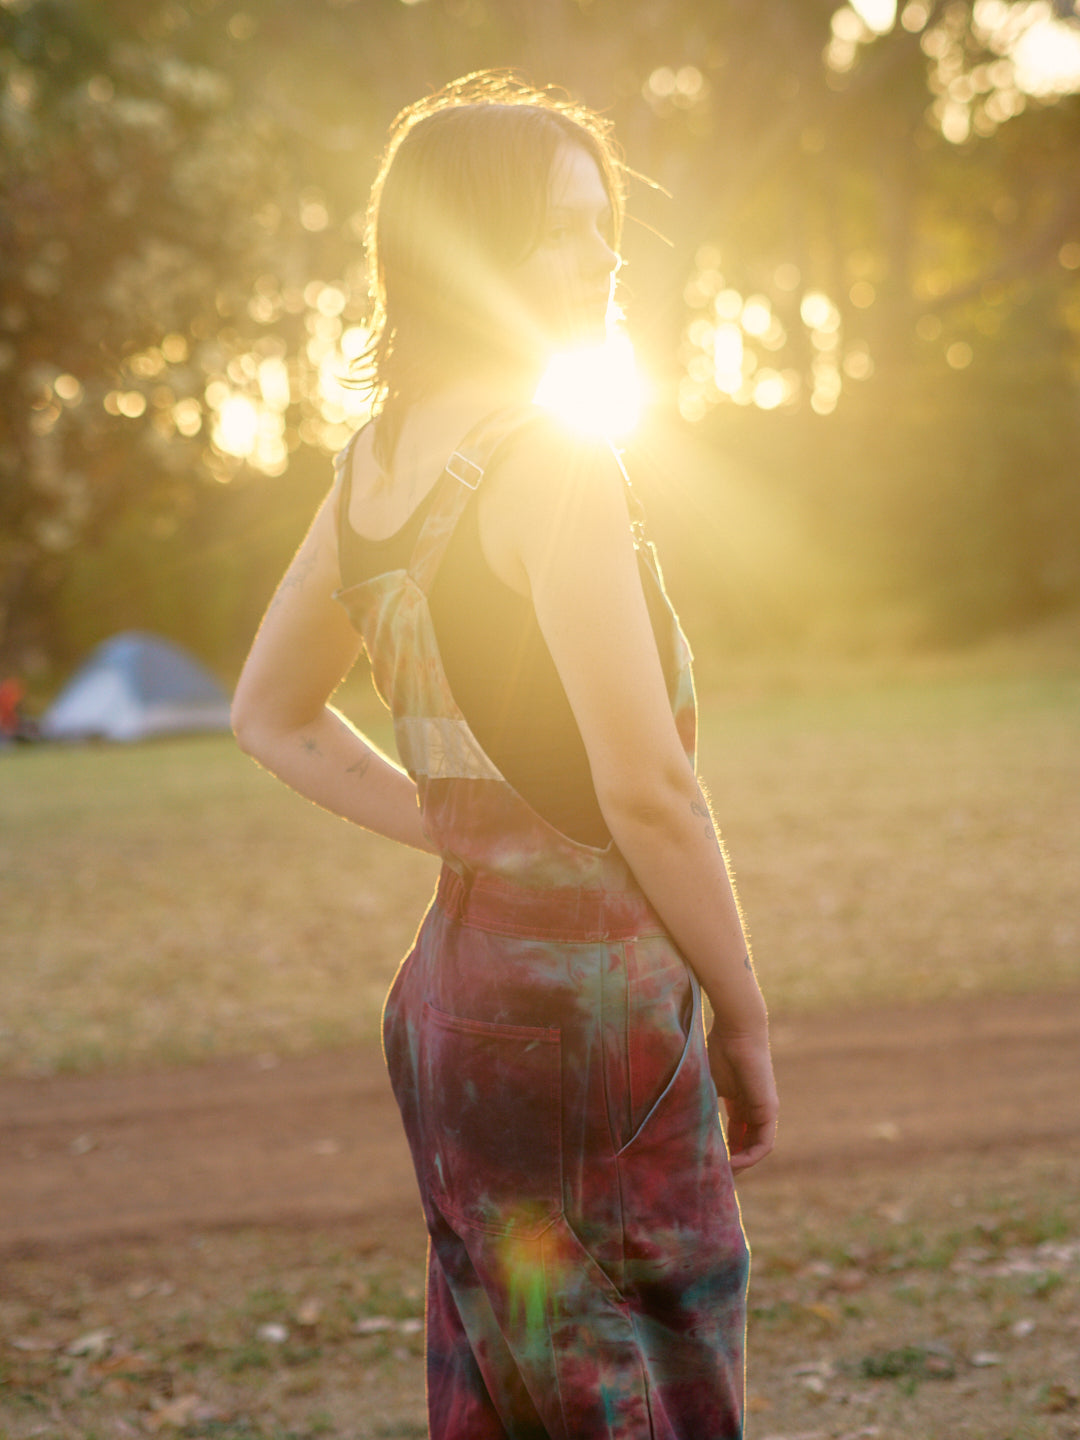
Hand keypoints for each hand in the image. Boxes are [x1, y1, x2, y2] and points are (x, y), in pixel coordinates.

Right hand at [707, 1026, 777, 1173]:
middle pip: (744, 1144)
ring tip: (721, 1176)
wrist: (736, 1030)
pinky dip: (749, 1157)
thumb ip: (696, 1104)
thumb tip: (669, 1124)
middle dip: (730, 1163)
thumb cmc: (716, 1048)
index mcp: (738, 1100)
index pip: (733, 1134)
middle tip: (712, 1178)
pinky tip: (732, 1165)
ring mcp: (762, 1110)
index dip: (721, 1151)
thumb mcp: (703, 1084)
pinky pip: (763, 1144)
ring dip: (741, 1165)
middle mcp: (752, 1108)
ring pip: (754, 1147)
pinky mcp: (768, 1110)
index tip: (705, 1162)